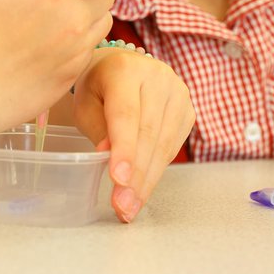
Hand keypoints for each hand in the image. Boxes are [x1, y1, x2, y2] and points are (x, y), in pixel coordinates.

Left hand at [71, 48, 194, 222]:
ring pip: (165, 144)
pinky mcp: (187, 110)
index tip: (118, 179)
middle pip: (149, 133)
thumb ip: (98, 129)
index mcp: (125, 69)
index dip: (124, 148)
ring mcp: (177, 92)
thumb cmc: (97, 88)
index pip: (127, 114)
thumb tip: (113, 160)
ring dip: (148, 180)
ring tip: (130, 206)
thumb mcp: (85, 105)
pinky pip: (173, 146)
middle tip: (122, 205)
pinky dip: (157, 170)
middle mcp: (157, 76)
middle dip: (136, 175)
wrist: (120, 66)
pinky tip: (143, 189)